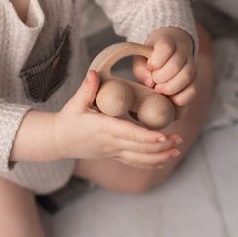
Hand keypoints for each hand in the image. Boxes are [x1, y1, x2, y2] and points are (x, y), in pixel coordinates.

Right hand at [52, 70, 181, 169]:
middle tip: (179, 139)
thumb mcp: (76, 102)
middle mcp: (111, 143)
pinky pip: (134, 163)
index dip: (148, 137)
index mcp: (104, 128)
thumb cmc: (68, 119)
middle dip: (161, 146)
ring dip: (159, 156)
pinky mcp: (113, 155)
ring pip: (139, 158)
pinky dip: (149, 163)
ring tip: (177, 151)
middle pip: (140, 148)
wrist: (58, 140)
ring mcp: (113, 151)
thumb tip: (94, 73)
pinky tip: (163, 162)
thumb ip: (87, 88)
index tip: (164, 136)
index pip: (130, 134)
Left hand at [132, 27, 196, 108]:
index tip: (150, 65)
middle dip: (160, 77)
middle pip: (176, 65)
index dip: (156, 60)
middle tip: (153, 82)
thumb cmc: (151, 58)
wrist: (170, 53)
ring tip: (159, 90)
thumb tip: (150, 83)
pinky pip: (193, 90)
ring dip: (170, 88)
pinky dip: (180, 98)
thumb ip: (141, 69)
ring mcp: (191, 65)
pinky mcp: (195, 80)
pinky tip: (170, 98)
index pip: (166, 47)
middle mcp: (182, 52)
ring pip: (186, 77)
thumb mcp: (140, 59)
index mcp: (167, 41)